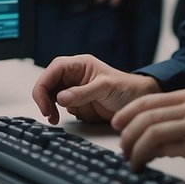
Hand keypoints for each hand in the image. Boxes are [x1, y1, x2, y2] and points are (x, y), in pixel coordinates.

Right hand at [32, 54, 161, 124]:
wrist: (140, 101)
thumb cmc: (127, 88)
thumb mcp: (105, 88)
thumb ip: (83, 92)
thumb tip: (60, 98)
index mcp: (79, 65)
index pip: (53, 70)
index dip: (44, 86)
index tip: (44, 104)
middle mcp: (74, 76)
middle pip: (48, 83)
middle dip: (44, 98)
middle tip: (48, 114)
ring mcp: (74, 90)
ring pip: (52, 96)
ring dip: (50, 107)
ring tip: (55, 118)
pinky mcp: (77, 103)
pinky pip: (61, 107)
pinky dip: (59, 113)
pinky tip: (64, 117)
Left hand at [111, 88, 184, 183]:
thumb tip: (158, 140)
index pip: (150, 99)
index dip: (128, 112)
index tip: (118, 125)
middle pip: (145, 112)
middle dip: (126, 131)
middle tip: (121, 148)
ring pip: (150, 127)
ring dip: (133, 146)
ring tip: (130, 160)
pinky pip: (163, 145)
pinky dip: (145, 155)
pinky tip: (143, 165)